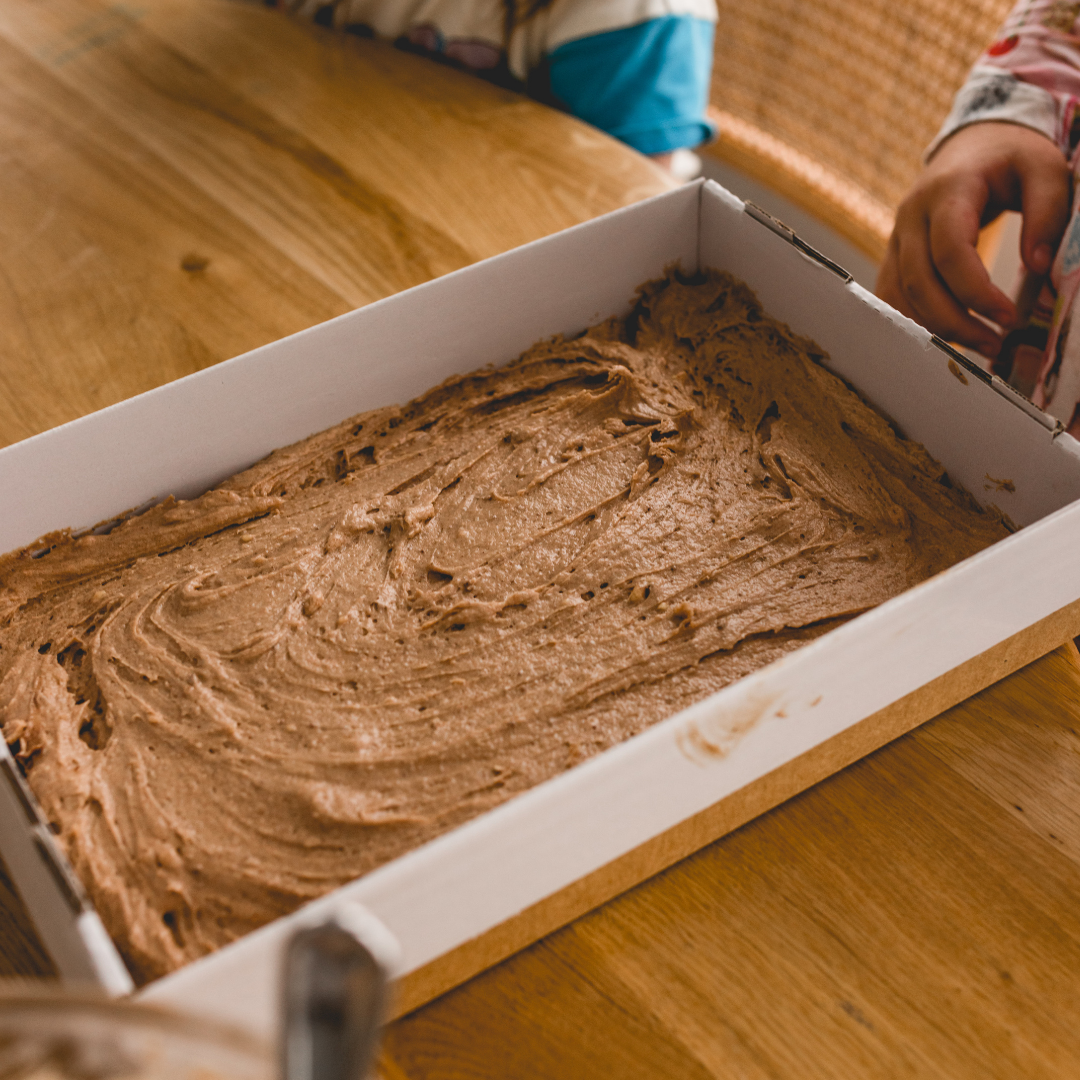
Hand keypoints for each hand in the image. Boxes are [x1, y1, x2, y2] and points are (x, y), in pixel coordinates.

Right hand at [876, 121, 1070, 356]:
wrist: (973, 144)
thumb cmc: (1012, 158)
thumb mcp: (1045, 168)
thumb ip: (1048, 212)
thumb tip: (1036, 266)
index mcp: (948, 191)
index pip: (950, 252)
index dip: (976, 291)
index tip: (1009, 317)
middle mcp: (911, 216)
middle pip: (920, 283)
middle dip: (957, 322)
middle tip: (996, 344)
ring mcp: (896, 237)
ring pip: (902, 297)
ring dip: (938, 329)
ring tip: (981, 344)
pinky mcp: (893, 256)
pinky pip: (893, 298)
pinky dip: (917, 322)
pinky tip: (950, 336)